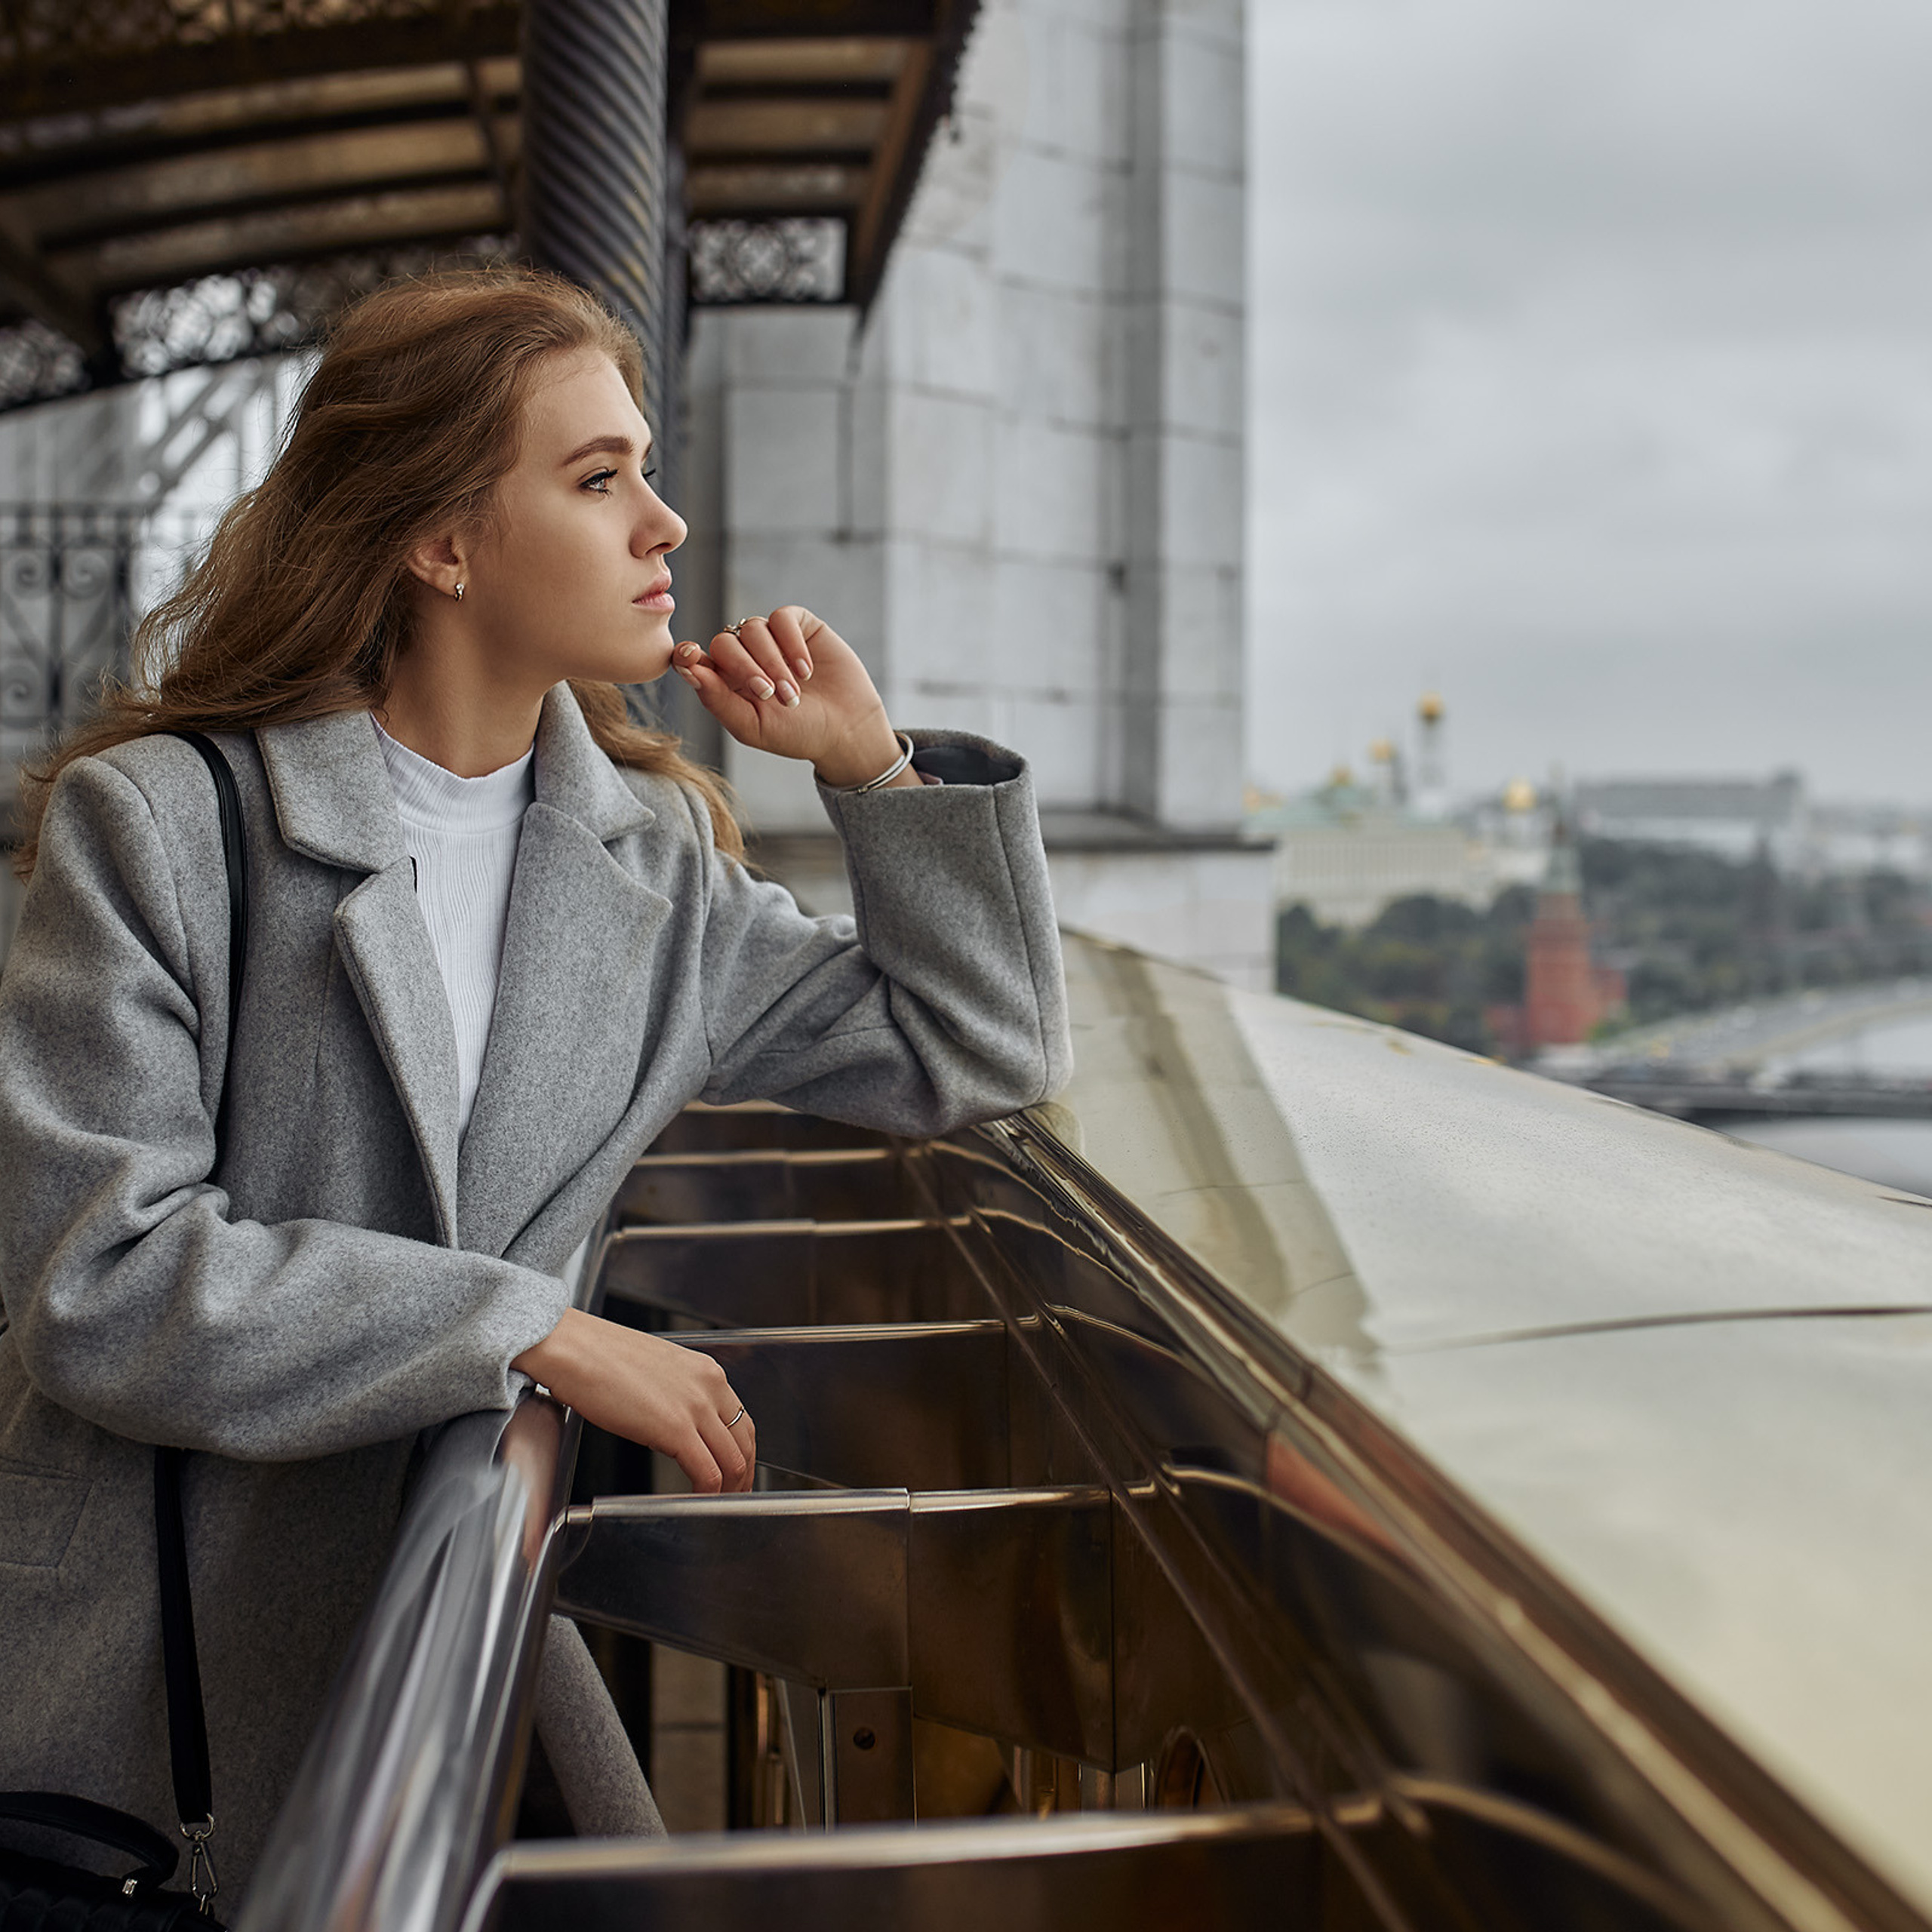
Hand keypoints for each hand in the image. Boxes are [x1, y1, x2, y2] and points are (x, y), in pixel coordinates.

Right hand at [514, 1308, 754, 1492]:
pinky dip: (708, 1494)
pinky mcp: (674, 1429)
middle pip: (743, 1441)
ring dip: (729, 1489)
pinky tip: (697, 1501)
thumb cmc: (599, 1357)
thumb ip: (676, 1395)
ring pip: (732, 1460)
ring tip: (718, 1505)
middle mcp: (708, 1386)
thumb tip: (675, 1425)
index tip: (736, 1469)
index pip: (740, 1419)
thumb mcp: (655, 1371)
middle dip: (743, 1475)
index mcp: (706, 1372)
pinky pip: (707, 1472)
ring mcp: (695, 1407)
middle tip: (735, 1495)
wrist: (573, 1347)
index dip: (742, 1450)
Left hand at [670, 607, 921, 789]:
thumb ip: (717, 699)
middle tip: (770, 695)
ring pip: (753, 629)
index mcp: (726, 682)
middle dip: (745, 668)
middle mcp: (746, 656)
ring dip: (773, 662)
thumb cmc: (798, 734)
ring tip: (794, 692)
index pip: (697, 658)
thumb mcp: (752, 725)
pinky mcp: (799, 625)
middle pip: (725, 642)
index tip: (689, 656)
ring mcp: (772, 639)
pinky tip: (805, 669)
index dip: (689, 654)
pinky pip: (782, 618)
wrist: (846, 730)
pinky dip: (791, 643)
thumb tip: (686, 668)